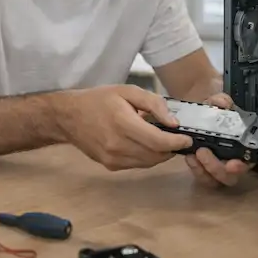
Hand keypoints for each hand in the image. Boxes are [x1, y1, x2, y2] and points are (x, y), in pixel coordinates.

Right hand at [56, 84, 192, 170]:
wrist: (69, 117)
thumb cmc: (99, 100)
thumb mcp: (127, 91)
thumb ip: (153, 104)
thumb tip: (173, 122)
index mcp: (123, 123)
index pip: (158, 141)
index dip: (177, 142)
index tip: (188, 138)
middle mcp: (117, 145)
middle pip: (156, 155)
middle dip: (171, 148)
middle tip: (176, 137)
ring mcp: (113, 158)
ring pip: (148, 163)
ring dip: (160, 154)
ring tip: (161, 139)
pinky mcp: (110, 166)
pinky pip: (137, 165)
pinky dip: (147, 157)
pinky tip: (144, 144)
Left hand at [186, 92, 250, 186]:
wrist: (195, 114)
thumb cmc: (212, 112)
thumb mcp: (217, 102)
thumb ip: (222, 101)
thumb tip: (222, 103)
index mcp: (242, 146)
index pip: (247, 162)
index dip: (241, 166)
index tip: (232, 164)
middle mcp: (231, 160)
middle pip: (229, 177)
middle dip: (216, 168)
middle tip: (203, 152)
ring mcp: (215, 167)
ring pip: (213, 180)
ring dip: (203, 170)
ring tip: (193, 154)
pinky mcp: (201, 169)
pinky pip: (200, 176)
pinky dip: (194, 168)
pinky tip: (188, 155)